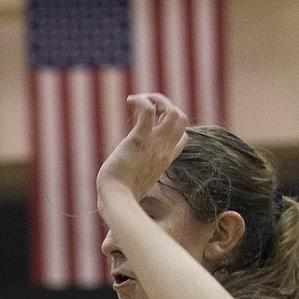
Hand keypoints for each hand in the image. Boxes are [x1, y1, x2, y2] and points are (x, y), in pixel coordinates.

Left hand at [97, 94, 189, 209]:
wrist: (116, 200)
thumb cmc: (120, 198)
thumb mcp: (136, 187)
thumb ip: (137, 180)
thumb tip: (127, 185)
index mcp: (164, 161)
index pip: (182, 139)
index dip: (174, 128)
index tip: (156, 125)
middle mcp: (163, 150)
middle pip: (181, 119)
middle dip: (168, 106)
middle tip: (148, 106)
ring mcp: (154, 144)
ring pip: (172, 111)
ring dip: (157, 98)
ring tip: (140, 99)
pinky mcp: (139, 139)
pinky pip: (148, 110)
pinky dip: (142, 99)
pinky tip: (130, 100)